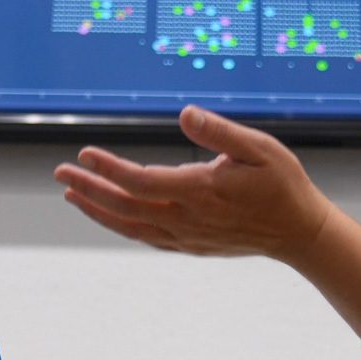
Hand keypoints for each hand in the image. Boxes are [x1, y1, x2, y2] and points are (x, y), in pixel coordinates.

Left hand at [53, 105, 334, 261]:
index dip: (109, 169)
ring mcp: (187, 237)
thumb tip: (185, 113)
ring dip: (98, 210)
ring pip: (130, 226)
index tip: (84, 154)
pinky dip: (121, 226)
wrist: (300, 233)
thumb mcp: (260, 149)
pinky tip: (108, 215)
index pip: (141, 182)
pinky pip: (146, 237)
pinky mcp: (191, 246)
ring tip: (72, 196)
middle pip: (125, 207)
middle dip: (89, 190)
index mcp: (201, 192)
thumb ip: (220, 132)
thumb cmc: (283, 185)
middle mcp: (188, 219)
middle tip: (60, 174)